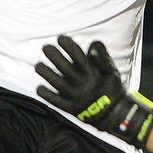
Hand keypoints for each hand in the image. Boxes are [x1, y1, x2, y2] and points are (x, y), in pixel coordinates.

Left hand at [34, 36, 152, 149]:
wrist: (115, 115)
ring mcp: (75, 96)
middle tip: (45, 47)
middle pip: (65, 68)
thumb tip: (93, 43)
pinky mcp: (70, 108)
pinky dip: (47, 95)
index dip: (69, 47)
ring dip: (46, 73)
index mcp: (93, 74)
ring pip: (57, 83)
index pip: (79, 57)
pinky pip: (56, 101)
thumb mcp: (112, 72)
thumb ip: (103, 58)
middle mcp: (82, 84)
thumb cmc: (112, 89)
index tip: (60, 38)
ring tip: (38, 65)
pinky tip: (39, 88)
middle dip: (54, 56)